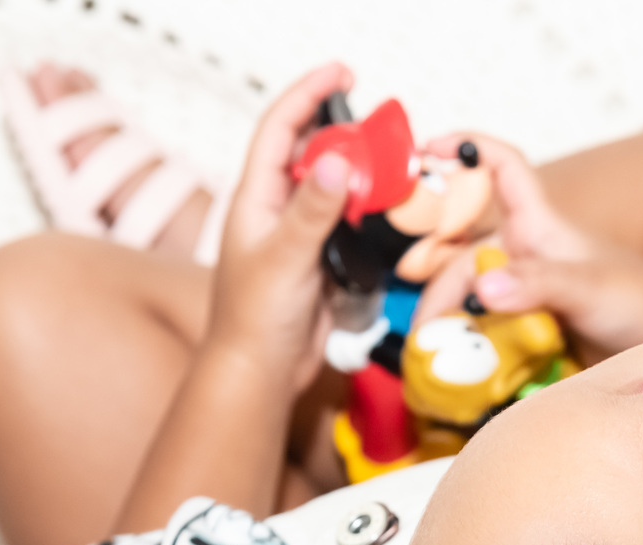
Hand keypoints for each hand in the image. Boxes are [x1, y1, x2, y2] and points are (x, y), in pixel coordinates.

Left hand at [208, 64, 353, 393]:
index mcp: (256, 199)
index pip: (281, 129)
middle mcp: (277, 212)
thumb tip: (335, 161)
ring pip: (335, 193)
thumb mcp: (284, 258)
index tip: (340, 73)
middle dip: (344, 136)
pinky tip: (383, 219)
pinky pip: (348, 230)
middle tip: (378, 132)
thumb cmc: (255, 319)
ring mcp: (300, 237)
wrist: (261, 372)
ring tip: (387, 173)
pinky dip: (366, 220)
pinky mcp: (321, 264)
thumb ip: (312, 211)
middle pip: (313, 155)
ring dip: (360, 181)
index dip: (309, 95)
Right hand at [413, 134, 642, 365]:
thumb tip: (483, 288)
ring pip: (470, 298)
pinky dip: (468, 349)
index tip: (425, 152)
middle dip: (436, 283)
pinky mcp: (529, 334)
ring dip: (448, 323)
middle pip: (465, 255)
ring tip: (432, 357)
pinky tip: (455, 372)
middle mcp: (528, 256)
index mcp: (541, 226)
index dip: (465, 150)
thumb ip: (537, 285)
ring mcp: (527, 297)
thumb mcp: (589, 287)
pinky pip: (487, 334)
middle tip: (424, 330)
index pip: (500, 168)